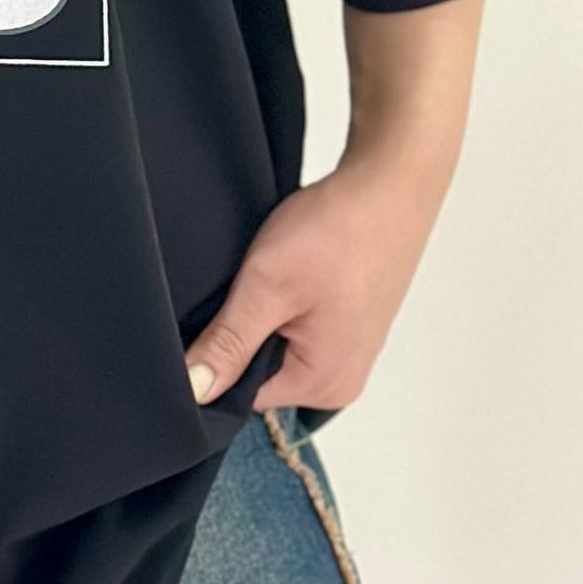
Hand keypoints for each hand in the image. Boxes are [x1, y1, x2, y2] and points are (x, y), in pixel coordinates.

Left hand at [183, 153, 441, 413]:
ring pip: (275, 350)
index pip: (239, 396)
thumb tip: (194, 389)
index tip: (207, 318)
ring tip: (271, 280)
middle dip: (239, 336)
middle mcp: (340, 381)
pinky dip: (282, 308)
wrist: (389, 188)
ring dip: (261, 319)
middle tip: (244, 290)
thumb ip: (228, 343)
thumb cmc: (337, 231)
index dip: (213, 358)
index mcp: (323, 384)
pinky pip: (297, 333)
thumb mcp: (266, 285)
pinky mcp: (348, 329)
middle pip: (258, 376)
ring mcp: (348, 355)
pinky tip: (287, 278)